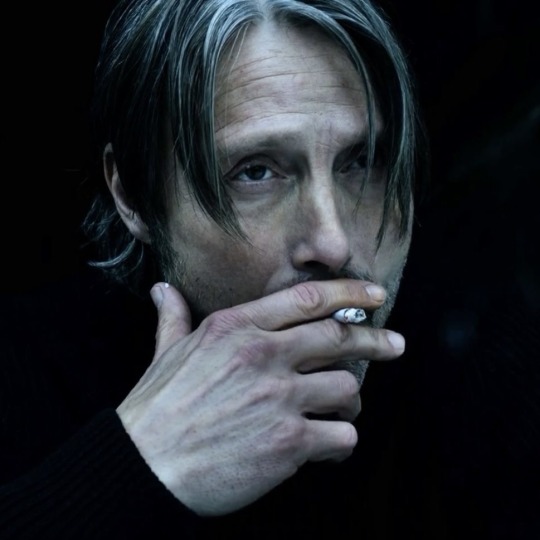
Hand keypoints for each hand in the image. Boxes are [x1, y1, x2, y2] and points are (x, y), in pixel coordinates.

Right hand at [117, 280, 404, 515]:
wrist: (144, 465)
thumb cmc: (155, 407)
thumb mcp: (165, 352)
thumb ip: (174, 317)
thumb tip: (162, 290)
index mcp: (237, 327)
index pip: (307, 299)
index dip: (349, 293)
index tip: (376, 296)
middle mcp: (264, 354)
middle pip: (340, 338)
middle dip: (376, 340)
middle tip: (395, 345)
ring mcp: (279, 397)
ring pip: (346, 388)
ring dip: (349, 400)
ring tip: (341, 408)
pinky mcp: (289, 442)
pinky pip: (342, 435)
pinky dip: (341, 440)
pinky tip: (328, 445)